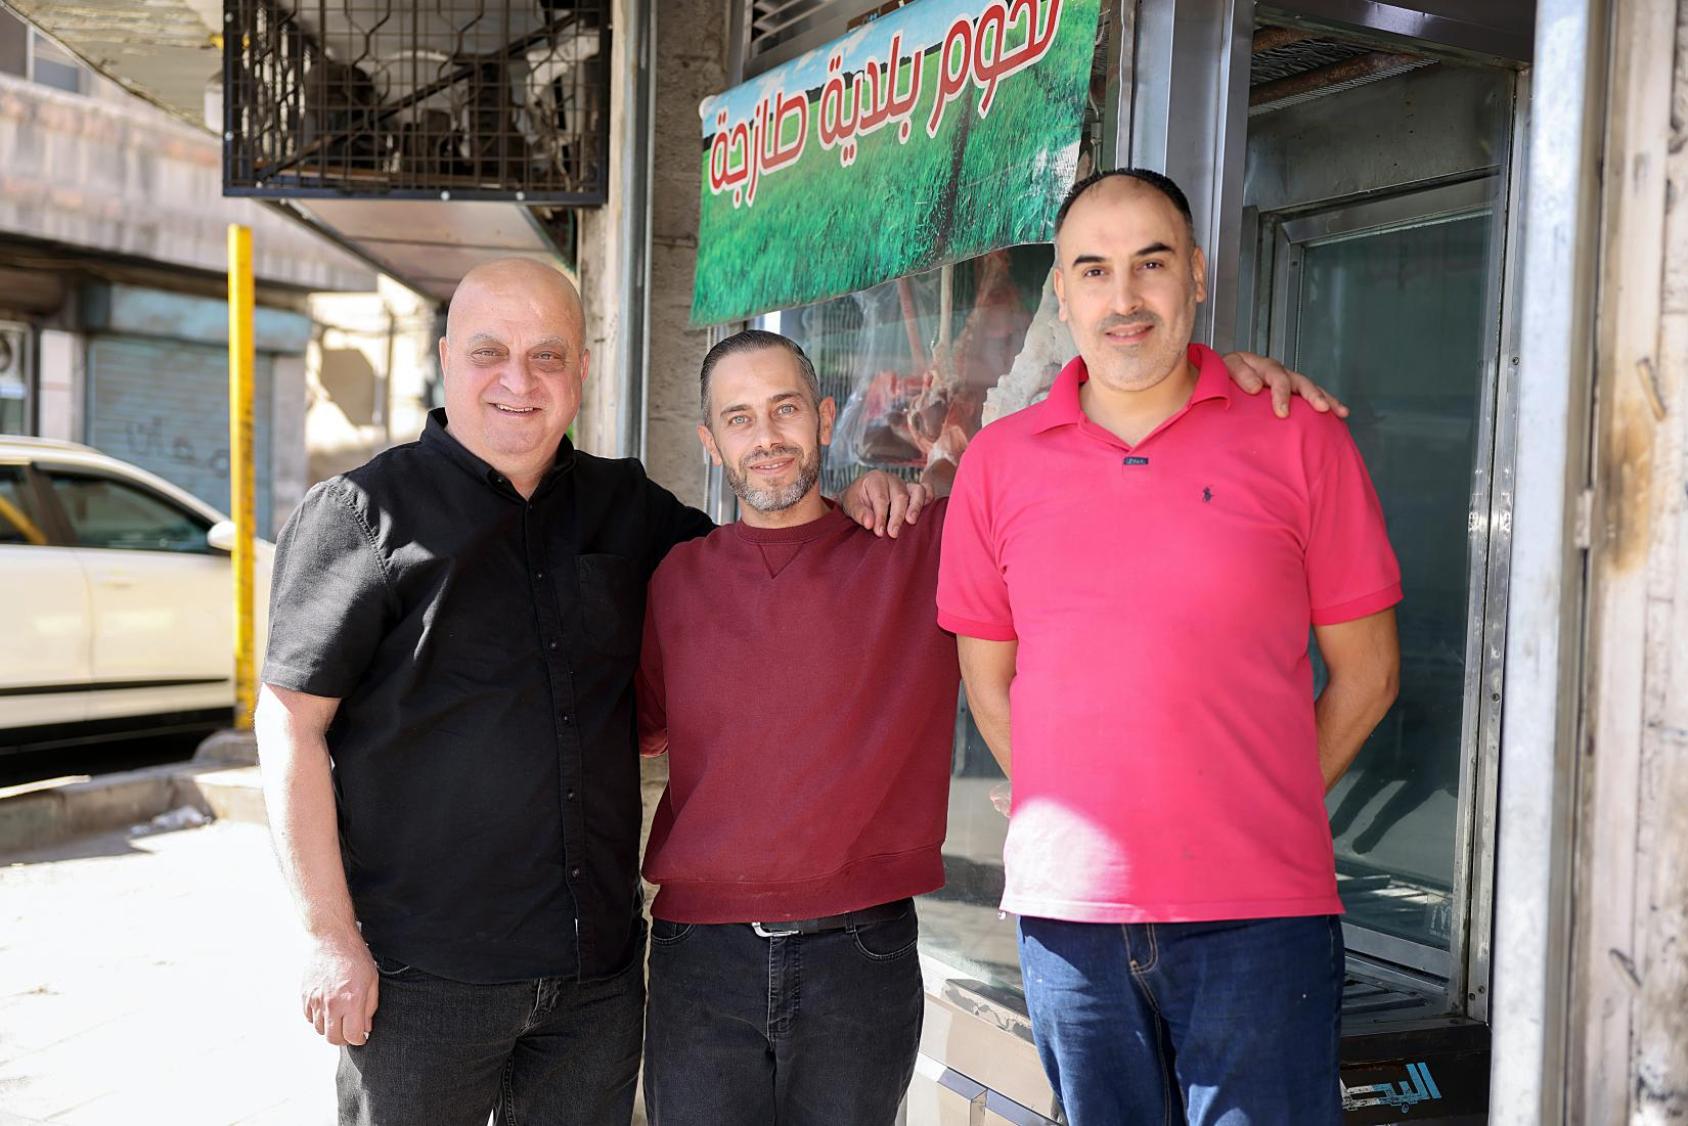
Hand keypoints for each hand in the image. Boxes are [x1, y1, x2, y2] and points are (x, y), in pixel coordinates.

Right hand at [301, 932, 378, 1047]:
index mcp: (351, 1000)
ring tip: (339, 1018)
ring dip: (330, 1028)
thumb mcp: (372, 980)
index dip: (359, 1039)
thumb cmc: (355, 956)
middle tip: (350, 1031)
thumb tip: (365, 1027)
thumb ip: (370, 1007)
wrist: (332, 939)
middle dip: (344, 1039)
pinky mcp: (305, 996)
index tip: (361, 1036)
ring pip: (320, 1030)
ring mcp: (315, 1000)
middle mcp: (331, 1004)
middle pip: (333, 1038)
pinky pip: (309, 1018)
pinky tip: (327, 1009)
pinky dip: (317, 1018)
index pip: (352, 1036)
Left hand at [839, 471, 929, 538]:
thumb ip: (860, 513)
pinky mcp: (914, 491)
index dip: (881, 516)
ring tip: (911, 522)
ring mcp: (905, 484)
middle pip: (900, 496)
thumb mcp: (851, 505)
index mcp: (876, 479)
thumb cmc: (857, 500)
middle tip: (894, 533)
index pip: (881, 498)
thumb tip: (870, 523)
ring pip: (917, 491)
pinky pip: (926, 490)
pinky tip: (928, 509)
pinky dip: (929, 497)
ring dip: (915, 507)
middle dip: (897, 516)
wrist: (861, 495)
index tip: (879, 532)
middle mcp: (892, 480)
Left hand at [1221, 351, 1349, 418]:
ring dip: (1323, 398)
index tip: (1282, 412)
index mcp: (1254, 364)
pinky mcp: (1286, 393)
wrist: (1209, 384)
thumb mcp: (1220, 373)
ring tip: (1339, 411)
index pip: (1273, 375)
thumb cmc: (1214, 381)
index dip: (1280, 393)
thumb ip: (1237, 375)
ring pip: (1307, 386)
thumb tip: (1256, 388)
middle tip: (1320, 407)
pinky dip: (1324, 403)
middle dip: (1310, 394)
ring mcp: (1281, 381)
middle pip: (1296, 379)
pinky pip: (1308, 396)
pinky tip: (1339, 415)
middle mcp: (1271, 371)